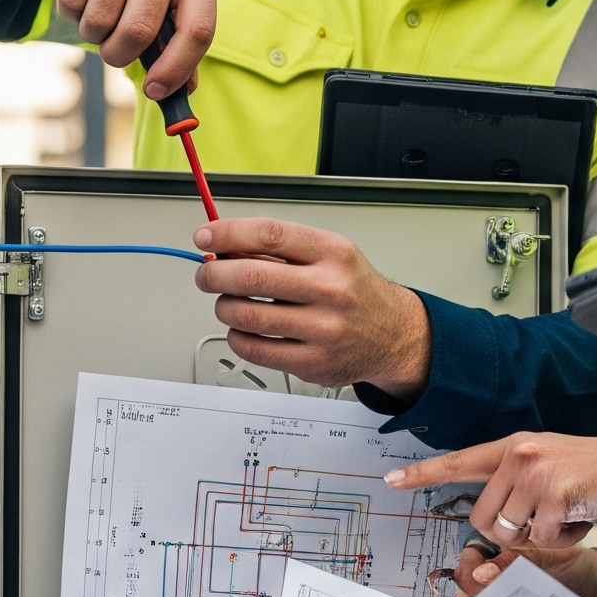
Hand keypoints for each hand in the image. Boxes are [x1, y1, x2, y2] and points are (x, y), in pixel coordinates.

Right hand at [38, 0, 216, 100]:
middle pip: (139, 31)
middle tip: (114, 52)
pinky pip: (71, 3)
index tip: (155, 92)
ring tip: (100, 13)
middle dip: (119, 55)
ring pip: (100, 21)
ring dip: (93, 33)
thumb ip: (179, 39)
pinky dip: (72, 12)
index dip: (177, 69)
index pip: (198, 31)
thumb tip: (181, 92)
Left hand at [194, 217, 429, 396]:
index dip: (228, 234)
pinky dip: (237, 337)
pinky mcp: (312, 362)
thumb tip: (224, 246)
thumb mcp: (329, 255)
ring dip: (224, 307)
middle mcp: (331, 289)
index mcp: (334, 253)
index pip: (269, 235)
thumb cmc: (353, 290)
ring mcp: (323, 329)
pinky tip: (243, 329)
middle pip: (251, 276)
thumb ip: (281, 249)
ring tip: (228, 303)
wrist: (391, 334)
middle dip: (214, 273)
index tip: (205, 237)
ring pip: (246, 316)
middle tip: (206, 274)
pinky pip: (254, 349)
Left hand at [387, 433, 596, 546]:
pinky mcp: (553, 494)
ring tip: (565, 513)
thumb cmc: (593, 478)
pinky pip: (540, 541)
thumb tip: (487, 540)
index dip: (424, 472)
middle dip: (510, 534)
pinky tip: (580, 517)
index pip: (459, 461)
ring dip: (539, 538)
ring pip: (510, 534)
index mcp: (514, 447)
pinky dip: (563, 541)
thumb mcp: (548, 473)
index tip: (392, 479)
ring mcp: (535, 472)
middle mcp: (519, 454)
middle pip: (483, 520)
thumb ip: (516, 491)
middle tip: (544, 519)